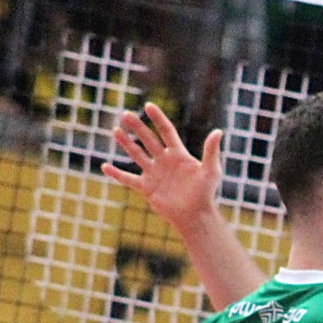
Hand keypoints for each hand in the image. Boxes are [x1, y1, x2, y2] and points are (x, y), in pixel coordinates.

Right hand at [103, 104, 225, 231]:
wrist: (195, 215)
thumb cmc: (205, 193)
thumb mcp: (211, 171)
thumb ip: (211, 151)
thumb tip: (218, 131)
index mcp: (178, 154)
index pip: (166, 131)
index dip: (158, 119)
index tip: (149, 106)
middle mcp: (164, 161)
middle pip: (148, 140)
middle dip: (137, 127)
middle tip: (126, 114)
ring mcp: (154, 174)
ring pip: (137, 155)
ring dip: (126, 143)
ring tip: (116, 131)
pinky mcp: (146, 188)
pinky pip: (128, 179)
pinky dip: (116, 174)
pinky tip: (104, 166)